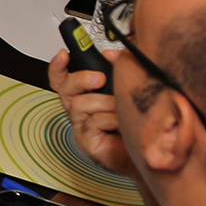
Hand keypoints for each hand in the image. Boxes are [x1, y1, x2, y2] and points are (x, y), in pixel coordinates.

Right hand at [48, 49, 134, 177]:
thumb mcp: (125, 90)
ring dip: (105, 102)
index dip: (58, 66)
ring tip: (120, 108)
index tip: (64, 54)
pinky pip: (93, 122)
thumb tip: (110, 55)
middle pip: (65, 89)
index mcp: (84, 95)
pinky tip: (120, 123)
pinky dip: (110, 119)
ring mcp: (81, 125)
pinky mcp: (87, 140)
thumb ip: (116, 70)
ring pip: (80, 104)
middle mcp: (79, 110)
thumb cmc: (134, 123)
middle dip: (81, 79)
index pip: (62, 79)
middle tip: (99, 78)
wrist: (147, 150)